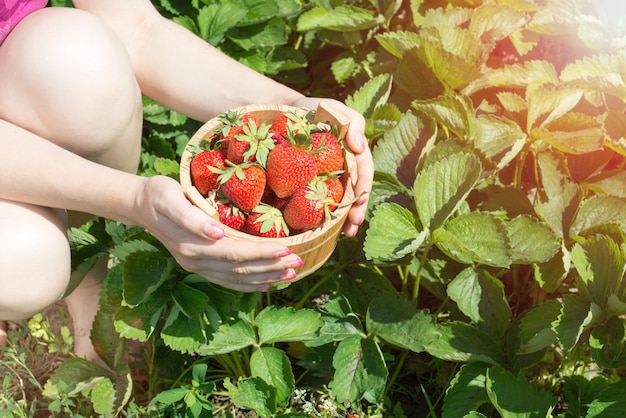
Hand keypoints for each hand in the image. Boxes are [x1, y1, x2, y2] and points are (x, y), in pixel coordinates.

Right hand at [133, 176, 302, 291]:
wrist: (140, 205)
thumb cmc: (158, 193)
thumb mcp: (169, 196)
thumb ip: (191, 216)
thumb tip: (216, 232)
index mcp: (191, 244)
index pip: (234, 253)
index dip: (261, 253)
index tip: (286, 249)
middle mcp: (195, 260)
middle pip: (239, 269)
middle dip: (270, 266)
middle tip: (298, 261)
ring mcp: (196, 267)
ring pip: (236, 278)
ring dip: (265, 277)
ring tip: (291, 273)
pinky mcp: (199, 267)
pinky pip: (227, 281)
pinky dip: (249, 285)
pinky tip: (267, 283)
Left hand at [291, 97, 373, 236]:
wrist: (289, 113)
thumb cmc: (317, 111)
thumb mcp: (336, 110)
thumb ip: (353, 122)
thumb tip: (359, 147)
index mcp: (353, 155)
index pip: (363, 174)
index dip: (363, 190)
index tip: (360, 204)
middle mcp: (344, 170)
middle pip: (354, 193)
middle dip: (356, 211)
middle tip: (352, 228)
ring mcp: (329, 178)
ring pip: (339, 200)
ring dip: (343, 219)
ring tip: (343, 234)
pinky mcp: (312, 182)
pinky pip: (318, 199)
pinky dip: (320, 214)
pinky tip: (320, 228)